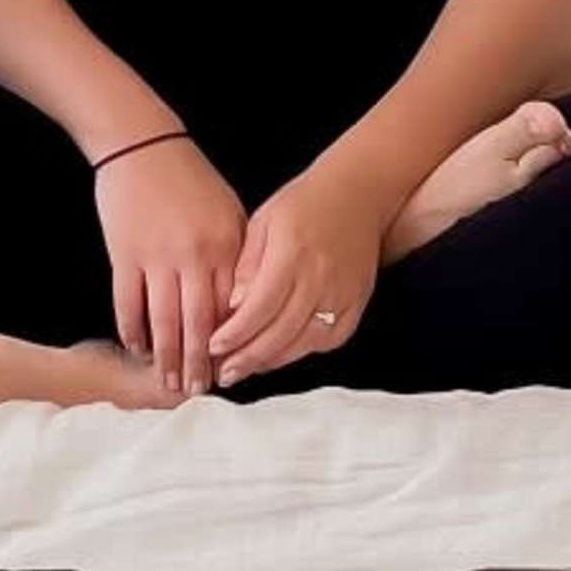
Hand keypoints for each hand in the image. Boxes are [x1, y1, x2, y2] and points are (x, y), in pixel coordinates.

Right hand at [92, 135, 247, 381]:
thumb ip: (237, 256)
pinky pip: (127, 303)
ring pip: (162, 321)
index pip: (232, 310)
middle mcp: (195, 256)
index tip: (230, 370)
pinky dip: (131, 330)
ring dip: (166, 357)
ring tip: (168, 382)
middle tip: (198, 391)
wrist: (143, 144)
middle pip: (199, 324)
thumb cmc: (189, 177)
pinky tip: (136, 348)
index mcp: (226, 246)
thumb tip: (240, 307)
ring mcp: (157, 257)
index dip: (230, 346)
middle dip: (199, 364)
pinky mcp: (124, 254)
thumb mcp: (228, 211)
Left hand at [213, 161, 390, 390]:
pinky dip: (301, 351)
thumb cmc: (304, 205)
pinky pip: (328, 340)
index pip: (259, 308)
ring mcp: (342, 294)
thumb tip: (233, 308)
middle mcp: (320, 278)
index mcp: (292, 254)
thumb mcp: (263, 222)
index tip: (213, 348)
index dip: (234, 334)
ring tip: (245, 368)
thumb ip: (247, 266)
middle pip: (280, 333)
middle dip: (248, 358)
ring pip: (303, 343)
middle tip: (224, 373)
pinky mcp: (356, 304)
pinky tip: (279, 354)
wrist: (357, 197)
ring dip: (272, 361)